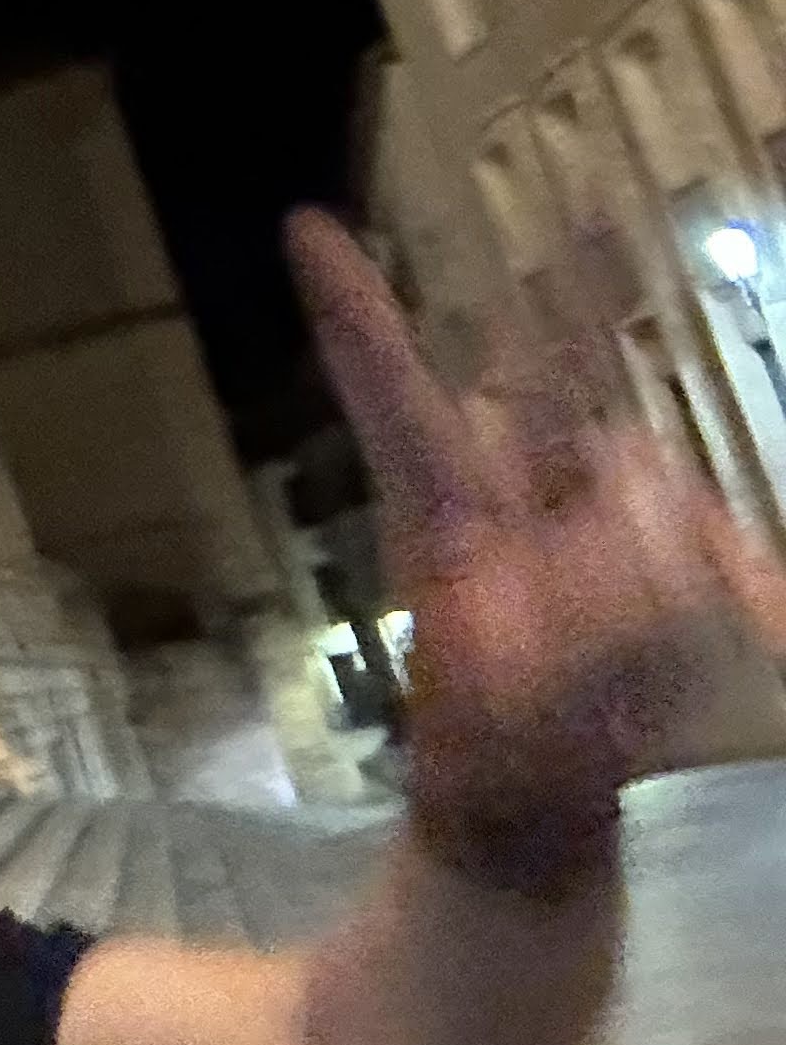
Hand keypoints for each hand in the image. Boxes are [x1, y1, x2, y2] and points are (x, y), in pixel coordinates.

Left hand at [288, 210, 785, 895]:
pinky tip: (748, 625)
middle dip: (564, 303)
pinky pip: (706, 538)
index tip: (304, 226)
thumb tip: (650, 512)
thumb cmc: (493, 772)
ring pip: (646, 477)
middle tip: (599, 218)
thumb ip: (584, 619)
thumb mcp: (515, 712)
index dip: (358, 317)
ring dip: (665, 544)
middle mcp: (505, 503)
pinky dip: (735, 580)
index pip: (393, 399)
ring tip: (633, 665)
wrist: (526, 826)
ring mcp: (582, 529)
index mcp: (439, 520)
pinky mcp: (651, 564)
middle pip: (536, 380)